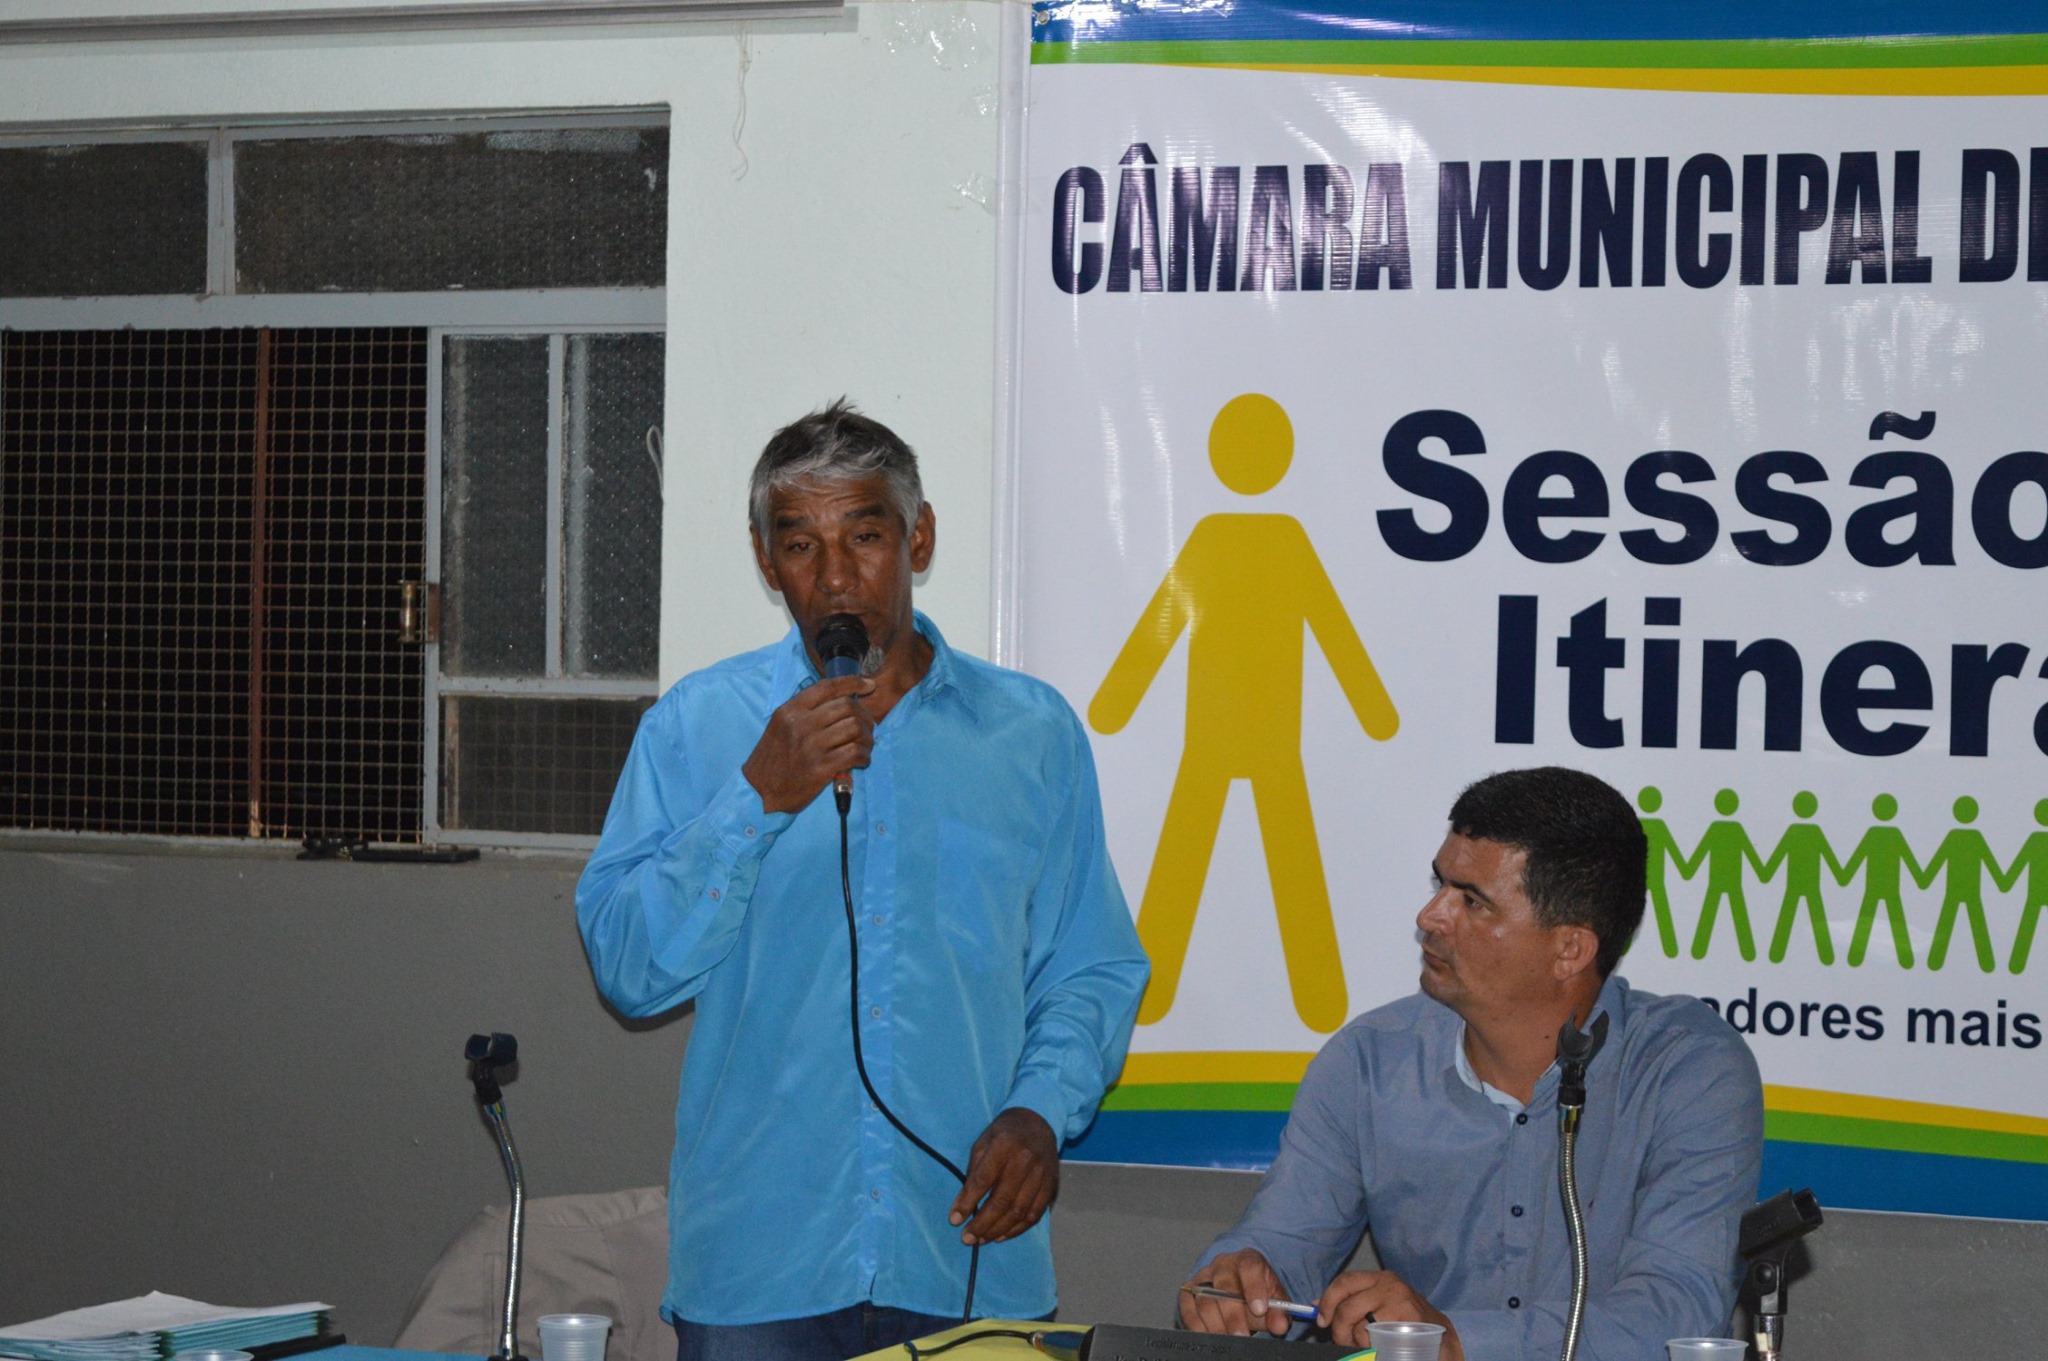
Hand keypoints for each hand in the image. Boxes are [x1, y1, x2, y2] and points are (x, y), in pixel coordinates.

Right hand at [740, 676, 876, 813]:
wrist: (759, 791)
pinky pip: (855, 753)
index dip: (853, 682)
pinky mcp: (820, 768)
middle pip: (847, 706)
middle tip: (868, 727)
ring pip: (855, 727)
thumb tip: (842, 701)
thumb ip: (806, 712)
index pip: (828, 687)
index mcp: (790, 710)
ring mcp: (811, 746)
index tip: (868, 685)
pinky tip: (861, 761)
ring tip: (865, 745)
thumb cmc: (773, 758)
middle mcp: (801, 724)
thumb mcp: (781, 726)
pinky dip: (864, 756)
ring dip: (867, 737)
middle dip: (864, 715)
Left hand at [949, 1108, 1057, 1245]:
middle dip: (982, 1223)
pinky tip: (1002, 1235)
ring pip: (1019, 1211)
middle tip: (967, 1239)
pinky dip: (1017, 1229)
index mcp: (1004, 1144)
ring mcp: (1042, 1174)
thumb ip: (973, 1173)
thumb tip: (961, 1207)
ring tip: (981, 1240)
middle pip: (1002, 1200)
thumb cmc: (1004, 1133)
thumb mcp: (982, 1143)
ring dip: (998, 1230)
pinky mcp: (1051, 1186)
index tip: (954, 1220)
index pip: (983, 1179)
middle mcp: (1026, 1160)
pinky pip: (1034, 1214)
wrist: (1038, 1121)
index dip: (968, 1202)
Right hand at [1178, 1249, 1292, 1337]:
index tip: (1259, 1309)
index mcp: (1247, 1260)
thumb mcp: (1274, 1300)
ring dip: (1216, 1324)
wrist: (1239, 1291)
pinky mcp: (1188, 1292)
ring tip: (1229, 1339)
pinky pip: (1188, 1309)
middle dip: (1233, 1314)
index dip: (1254, 1288)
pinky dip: (1198, 1326)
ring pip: (1204, 1300)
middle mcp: (1222, 1265)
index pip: (1250, 1267)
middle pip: (1224, 1286)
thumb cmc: (1258, 1294)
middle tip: (1241, 1335)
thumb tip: (1279, 1325)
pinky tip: (1211, 1336)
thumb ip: (1279, 1312)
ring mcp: (1203, 1277)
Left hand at [1316, 1270, 1460, 1356]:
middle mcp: (1389, 1284)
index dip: (1328, 1301)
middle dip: (1339, 1330)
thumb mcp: (1380, 1306)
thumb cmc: (1407, 1323)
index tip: (1322, 1321)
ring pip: (1359, 1326)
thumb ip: (1352, 1302)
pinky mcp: (1407, 1319)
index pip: (1344, 1282)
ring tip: (1363, 1348)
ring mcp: (1399, 1301)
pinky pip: (1374, 1337)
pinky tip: (1378, 1349)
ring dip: (1354, 1343)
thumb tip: (1319, 1305)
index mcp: (1380, 1278)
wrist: (1444, 1338)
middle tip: (1342, 1343)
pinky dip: (1369, 1347)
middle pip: (1347, 1307)